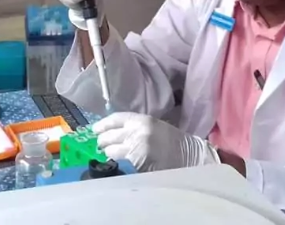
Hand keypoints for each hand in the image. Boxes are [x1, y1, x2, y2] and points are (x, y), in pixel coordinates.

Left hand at [92, 112, 219, 171]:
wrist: (189, 157)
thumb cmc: (172, 142)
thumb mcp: (154, 127)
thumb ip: (134, 128)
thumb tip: (112, 133)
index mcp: (142, 120)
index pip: (115, 119)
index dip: (102, 124)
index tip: (94, 130)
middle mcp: (137, 132)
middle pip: (109, 136)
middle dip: (102, 141)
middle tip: (100, 145)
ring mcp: (136, 149)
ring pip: (111, 151)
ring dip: (107, 154)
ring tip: (109, 156)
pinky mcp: (137, 164)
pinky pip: (119, 163)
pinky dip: (115, 164)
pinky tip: (115, 165)